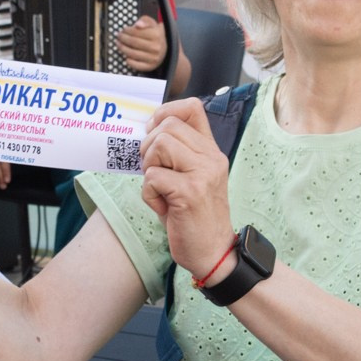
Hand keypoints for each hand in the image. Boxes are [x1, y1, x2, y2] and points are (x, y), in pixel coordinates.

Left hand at [115, 16, 166, 73]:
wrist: (165, 47)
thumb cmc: (155, 33)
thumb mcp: (152, 24)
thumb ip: (145, 21)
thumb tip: (137, 25)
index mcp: (156, 35)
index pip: (136, 32)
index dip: (127, 30)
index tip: (123, 29)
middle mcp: (156, 47)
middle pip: (133, 42)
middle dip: (123, 38)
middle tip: (119, 36)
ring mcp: (154, 58)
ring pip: (133, 53)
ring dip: (123, 48)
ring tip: (119, 44)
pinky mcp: (151, 66)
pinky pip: (137, 65)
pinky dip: (129, 62)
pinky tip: (126, 57)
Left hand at [137, 100, 234, 279]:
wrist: (214, 253)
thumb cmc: (194, 217)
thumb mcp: (192, 178)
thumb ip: (177, 153)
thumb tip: (146, 130)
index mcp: (211, 151)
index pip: (191, 108)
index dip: (165, 112)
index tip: (154, 133)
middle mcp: (211, 158)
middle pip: (167, 126)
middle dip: (149, 147)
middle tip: (154, 171)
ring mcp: (202, 174)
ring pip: (159, 145)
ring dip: (149, 168)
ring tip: (160, 189)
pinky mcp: (190, 192)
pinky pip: (152, 177)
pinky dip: (149, 194)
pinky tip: (163, 208)